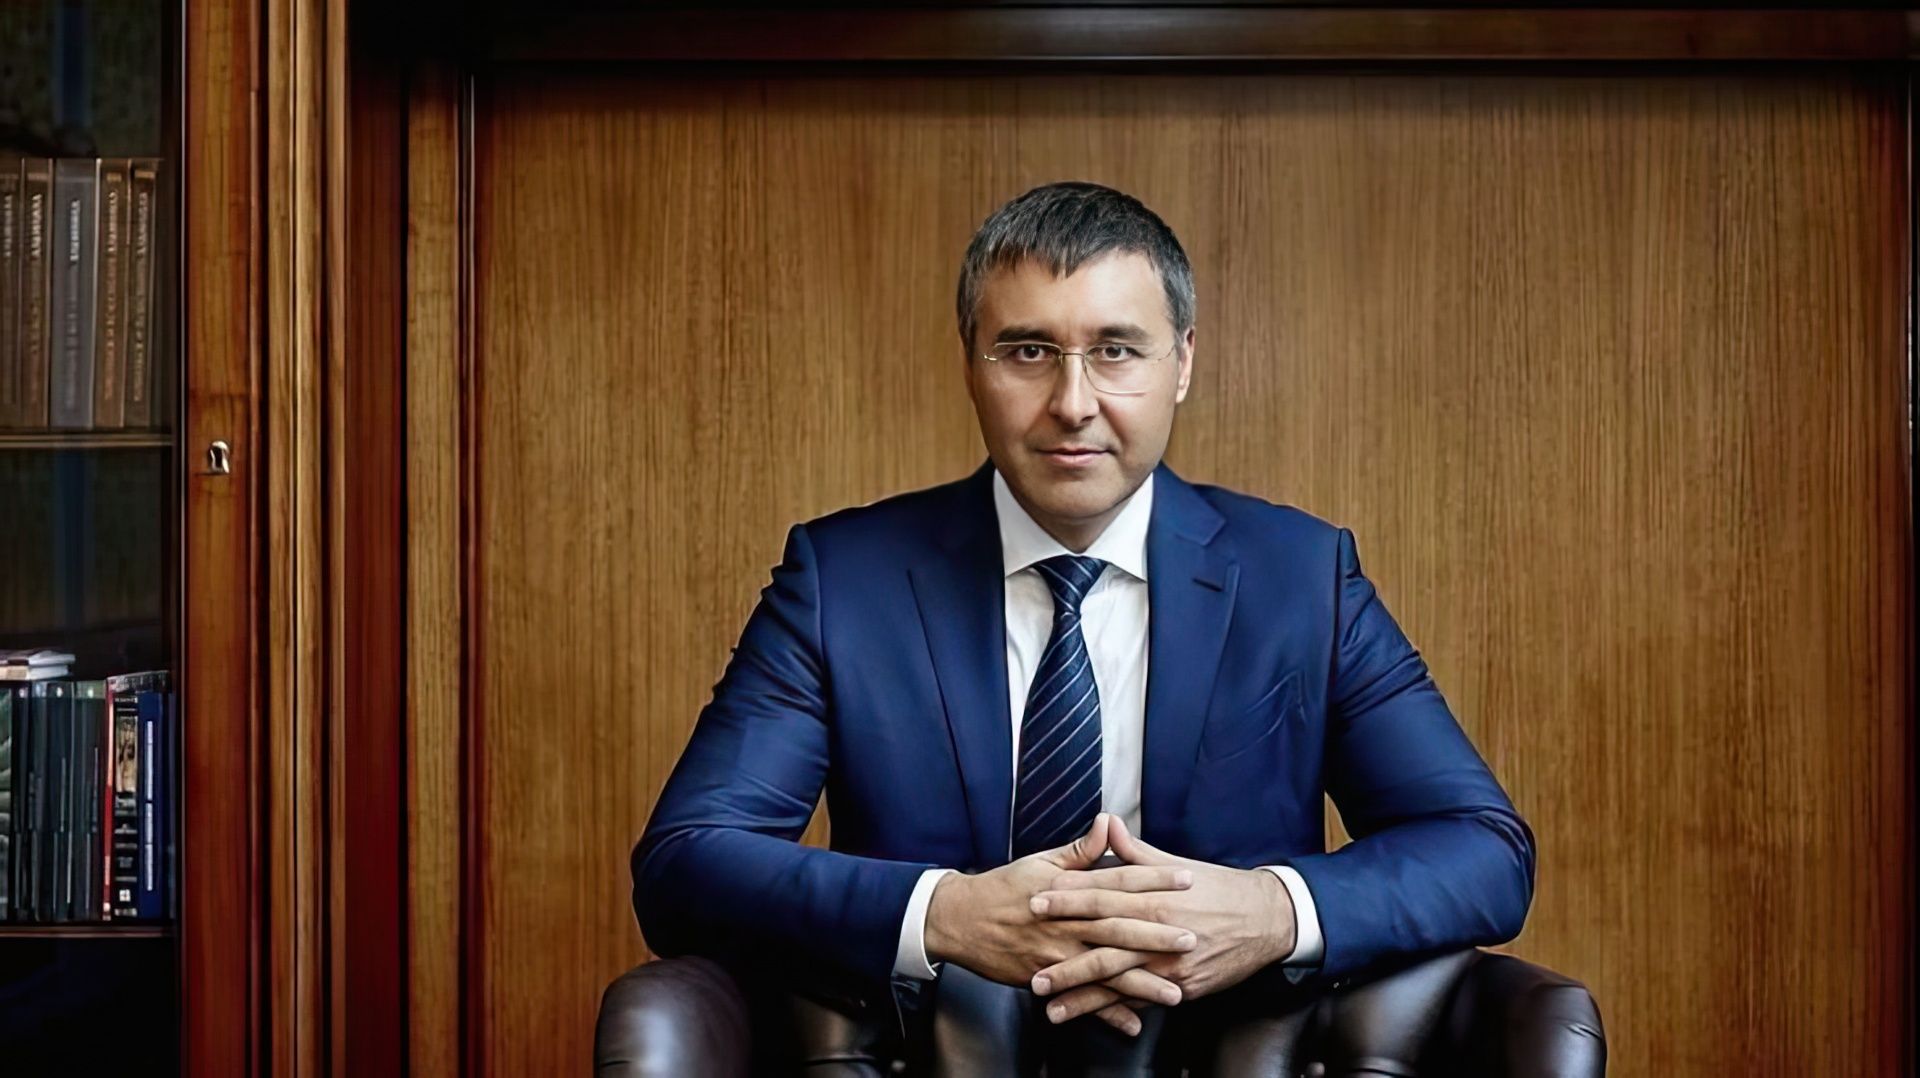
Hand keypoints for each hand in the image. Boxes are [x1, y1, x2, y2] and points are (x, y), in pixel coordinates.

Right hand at [925, 813, 1197, 1034]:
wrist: (960, 920)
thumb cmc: (1003, 888)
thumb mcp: (1041, 863)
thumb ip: (1081, 851)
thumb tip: (1108, 823)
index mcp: (1069, 890)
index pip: (1118, 881)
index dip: (1154, 880)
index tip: (1186, 880)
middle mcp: (1066, 923)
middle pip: (1118, 928)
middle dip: (1156, 935)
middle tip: (1191, 939)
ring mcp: (1056, 954)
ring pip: (1105, 969)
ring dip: (1141, 982)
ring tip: (1175, 991)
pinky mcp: (1046, 979)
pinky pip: (1081, 1000)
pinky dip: (1106, 1014)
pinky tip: (1134, 1024)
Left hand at [1027, 816, 1296, 1024]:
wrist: (1266, 920)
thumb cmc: (1219, 889)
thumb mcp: (1175, 865)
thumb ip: (1134, 852)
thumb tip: (1105, 823)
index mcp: (1154, 897)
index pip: (1102, 897)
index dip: (1067, 899)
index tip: (1035, 900)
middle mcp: (1159, 932)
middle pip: (1103, 944)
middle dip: (1064, 955)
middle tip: (1030, 963)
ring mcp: (1170, 963)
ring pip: (1118, 980)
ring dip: (1081, 994)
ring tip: (1049, 1003)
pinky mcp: (1182, 987)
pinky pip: (1143, 998)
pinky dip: (1115, 1009)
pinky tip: (1091, 1016)